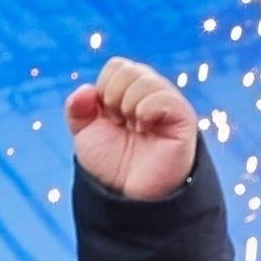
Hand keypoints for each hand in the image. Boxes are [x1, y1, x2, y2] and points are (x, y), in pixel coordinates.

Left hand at [67, 57, 199, 200]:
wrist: (129, 194)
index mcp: (128, 92)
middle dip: (113, 97)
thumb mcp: (85, 135)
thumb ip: (78, 109)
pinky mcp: (183, 116)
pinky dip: (146, 110)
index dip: (103, 89)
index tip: (106, 118)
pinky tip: (147, 128)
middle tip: (121, 124)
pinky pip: (163, 96)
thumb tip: (85, 89)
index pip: (116, 67)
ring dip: (128, 106)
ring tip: (136, 129)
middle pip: (128, 69)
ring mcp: (168, 103)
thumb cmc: (111, 165)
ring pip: (144, 79)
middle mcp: (150, 93)